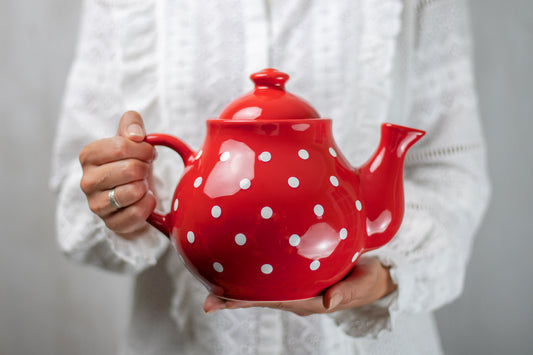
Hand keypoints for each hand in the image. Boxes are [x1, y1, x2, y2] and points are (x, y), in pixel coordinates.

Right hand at [79, 111, 156, 237]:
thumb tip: (135, 135)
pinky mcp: (110, 223)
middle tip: (144, 170)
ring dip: (145, 186)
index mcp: (89, 155)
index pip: (121, 146)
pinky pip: (136, 213)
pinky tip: (144, 199)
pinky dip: (148, 205)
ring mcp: (96, 204)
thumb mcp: (131, 136)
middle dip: (145, 168)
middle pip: (131, 169)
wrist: (134, 189)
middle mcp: (87, 181)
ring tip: (141, 184)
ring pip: (133, 192)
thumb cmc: (130, 160)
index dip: (143, 149)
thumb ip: (132, 123)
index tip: (148, 152)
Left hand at [203, 257, 396, 315]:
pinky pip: (274, 275)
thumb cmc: (367, 281)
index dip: (245, 303)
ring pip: (264, 288)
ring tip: (215, 283)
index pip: (270, 302)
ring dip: (241, 287)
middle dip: (234, 300)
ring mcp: (297, 288)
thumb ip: (346, 292)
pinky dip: (257, 272)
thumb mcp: (362, 285)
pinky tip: (245, 260)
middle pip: (260, 298)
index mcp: (307, 302)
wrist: (374, 277)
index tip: (220, 304)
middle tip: (208, 300)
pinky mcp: (300, 276)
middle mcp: (297, 297)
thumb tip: (328, 302)